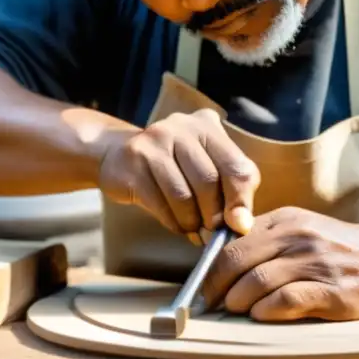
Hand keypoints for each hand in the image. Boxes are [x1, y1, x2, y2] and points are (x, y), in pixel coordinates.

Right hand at [97, 109, 258, 238]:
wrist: (117, 155)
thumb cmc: (173, 167)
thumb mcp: (205, 168)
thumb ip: (228, 191)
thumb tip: (240, 225)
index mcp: (208, 126)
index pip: (237, 165)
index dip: (241, 200)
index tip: (239, 226)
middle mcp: (182, 126)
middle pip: (209, 180)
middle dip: (213, 215)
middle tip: (211, 232)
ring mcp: (155, 141)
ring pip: (183, 195)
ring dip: (191, 221)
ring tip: (192, 229)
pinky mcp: (134, 161)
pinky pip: (159, 203)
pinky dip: (172, 222)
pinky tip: (175, 224)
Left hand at [201, 207, 358, 321]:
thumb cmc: (332, 248)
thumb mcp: (298, 229)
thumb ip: (263, 237)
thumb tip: (217, 255)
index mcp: (284, 220)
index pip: (232, 239)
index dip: (211, 265)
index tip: (204, 284)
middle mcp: (296, 236)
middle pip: (236, 260)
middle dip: (216, 286)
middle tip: (211, 303)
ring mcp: (312, 262)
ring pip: (256, 282)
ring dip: (238, 301)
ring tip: (236, 310)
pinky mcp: (328, 290)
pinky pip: (284, 301)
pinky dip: (265, 311)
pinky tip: (261, 315)